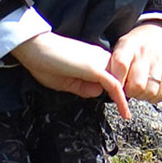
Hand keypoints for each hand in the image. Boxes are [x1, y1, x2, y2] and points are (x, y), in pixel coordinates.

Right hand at [11, 32, 131, 119]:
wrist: (35, 47)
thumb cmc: (46, 63)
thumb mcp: (66, 82)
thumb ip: (83, 88)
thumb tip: (98, 93)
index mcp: (93, 59)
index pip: (112, 76)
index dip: (116, 91)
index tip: (120, 105)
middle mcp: (100, 58)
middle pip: (119, 79)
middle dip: (121, 95)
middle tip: (125, 113)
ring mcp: (99, 62)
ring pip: (120, 81)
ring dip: (123, 98)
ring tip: (125, 114)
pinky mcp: (94, 68)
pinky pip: (113, 85)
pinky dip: (120, 99)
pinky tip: (124, 112)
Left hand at [109, 22, 161, 104]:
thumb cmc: (137, 43)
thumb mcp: (122, 45)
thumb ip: (113, 63)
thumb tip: (104, 85)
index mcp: (129, 46)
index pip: (121, 65)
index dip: (117, 81)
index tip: (113, 87)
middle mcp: (146, 54)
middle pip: (137, 85)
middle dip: (130, 92)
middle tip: (128, 88)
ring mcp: (160, 62)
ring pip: (150, 92)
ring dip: (141, 96)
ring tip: (139, 89)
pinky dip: (154, 97)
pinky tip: (149, 90)